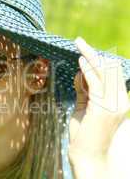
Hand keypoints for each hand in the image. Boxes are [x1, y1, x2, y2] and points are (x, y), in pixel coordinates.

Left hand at [68, 37, 129, 178]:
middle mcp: (120, 101)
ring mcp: (114, 104)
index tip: (85, 50)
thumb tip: (80, 72)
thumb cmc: (84, 134)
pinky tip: (80, 60)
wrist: (86, 156)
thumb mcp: (84, 107)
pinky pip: (96, 82)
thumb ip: (84, 91)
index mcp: (118, 101)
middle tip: (79, 42)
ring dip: (90, 56)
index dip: (98, 60)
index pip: (112, 74)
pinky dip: (88, 69)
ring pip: (104, 72)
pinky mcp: (103, 107)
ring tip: (79, 45)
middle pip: (110, 69)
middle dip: (94, 54)